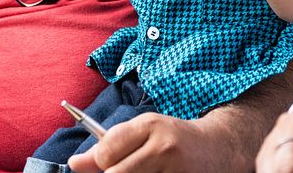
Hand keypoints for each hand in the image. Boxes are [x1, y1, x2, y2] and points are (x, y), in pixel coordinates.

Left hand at [67, 112, 232, 172]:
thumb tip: (73, 164)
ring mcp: (176, 172)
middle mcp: (164, 147)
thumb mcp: (144, 131)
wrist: (219, 149)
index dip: (99, 161)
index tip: (105, 163)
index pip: (107, 149)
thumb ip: (108, 145)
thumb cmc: (173, 139)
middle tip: (127, 170)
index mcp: (151, 125)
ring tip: (145, 171)